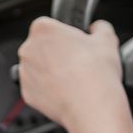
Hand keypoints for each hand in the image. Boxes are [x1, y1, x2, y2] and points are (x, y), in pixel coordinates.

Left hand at [17, 17, 132, 132]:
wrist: (92, 107)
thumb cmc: (96, 74)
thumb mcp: (107, 40)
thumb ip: (100, 27)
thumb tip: (97, 28)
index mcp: (43, 29)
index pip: (50, 25)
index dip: (66, 35)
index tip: (76, 45)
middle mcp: (28, 49)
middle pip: (42, 46)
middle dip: (57, 53)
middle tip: (77, 62)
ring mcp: (25, 72)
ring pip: (38, 67)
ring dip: (51, 71)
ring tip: (73, 79)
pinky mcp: (27, 93)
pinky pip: (37, 87)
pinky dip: (48, 89)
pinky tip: (65, 91)